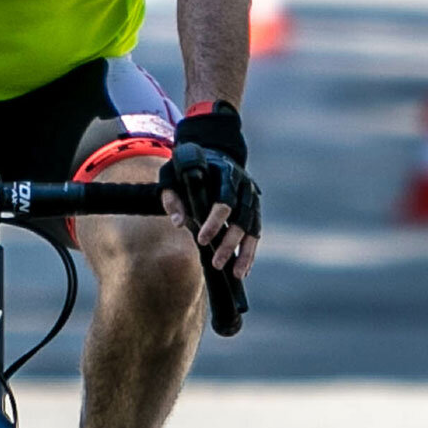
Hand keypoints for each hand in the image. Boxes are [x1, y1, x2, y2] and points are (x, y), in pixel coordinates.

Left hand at [162, 102, 260, 280]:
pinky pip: (255, 234)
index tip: (202, 240)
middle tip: (216, 263)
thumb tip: (177, 223)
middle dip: (230, 242)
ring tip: (236, 274)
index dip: (215, 221)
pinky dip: (250, 252)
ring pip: (253, 229)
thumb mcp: (174, 173)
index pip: (225, 200)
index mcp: (227, 173)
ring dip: (245, 252)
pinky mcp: (254, 211)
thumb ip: (172, 195)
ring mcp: (252, 199)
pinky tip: (243, 270)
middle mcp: (244, 186)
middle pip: (242, 218)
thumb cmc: (190, 166)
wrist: (213, 153)